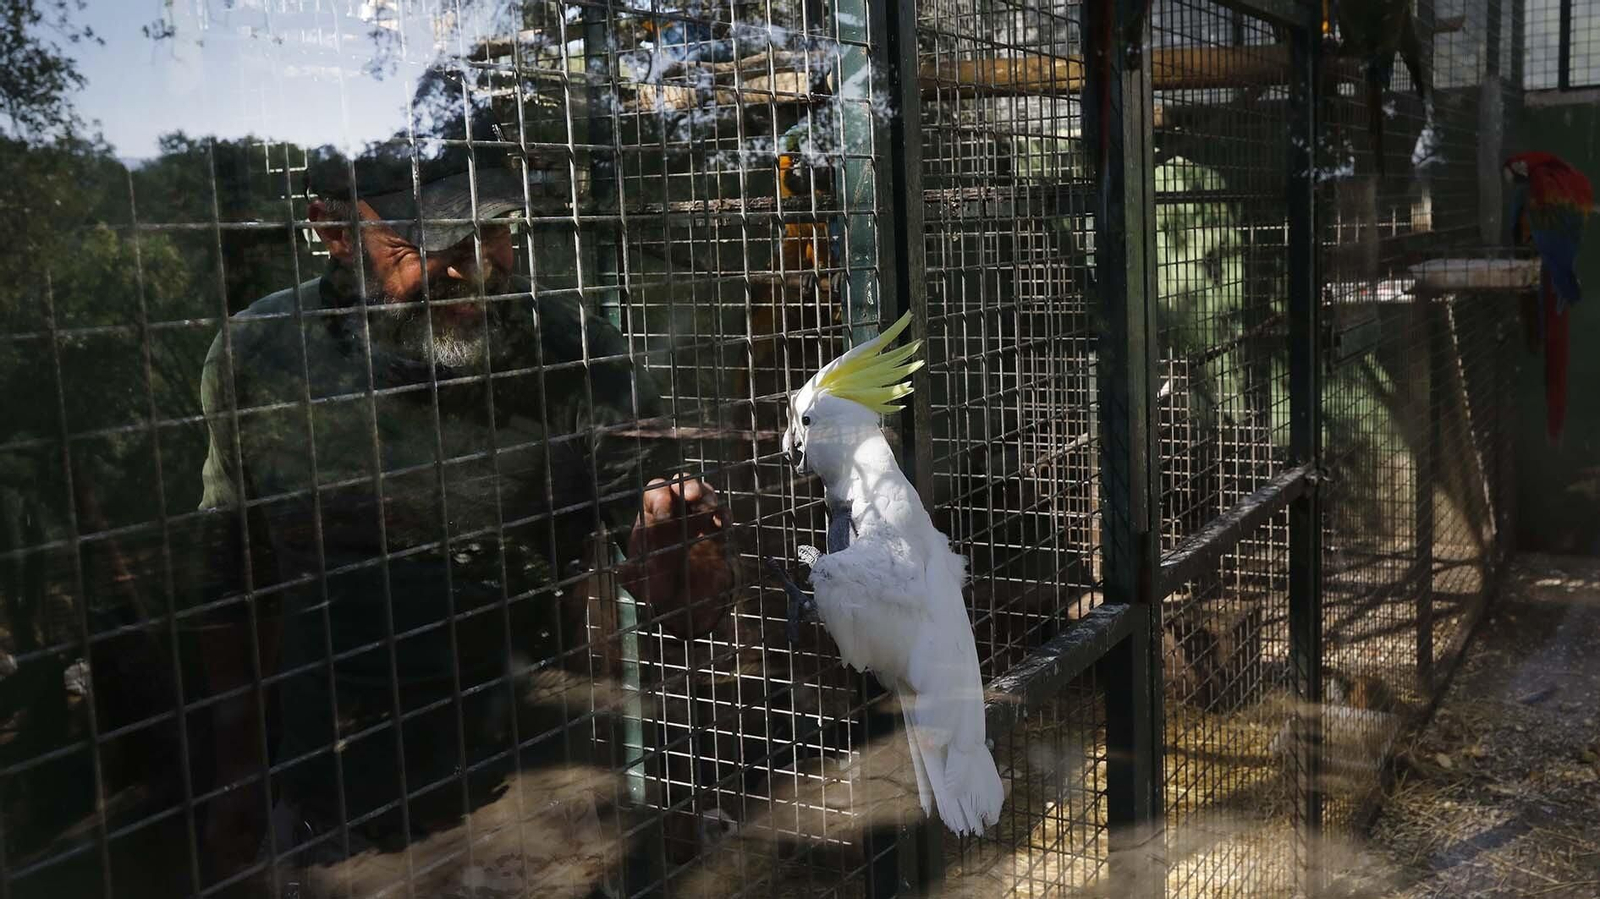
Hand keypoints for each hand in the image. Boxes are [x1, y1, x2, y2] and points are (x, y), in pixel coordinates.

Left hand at [622, 475, 733, 639]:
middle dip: (687, 484)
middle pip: (681, 484)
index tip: (663, 515)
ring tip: (707, 510)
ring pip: (705, 494)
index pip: (654, 494)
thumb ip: (629, 574)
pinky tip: (721, 524)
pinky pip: (723, 515)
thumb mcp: (637, 581)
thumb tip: (621, 570)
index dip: (659, 498)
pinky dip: (723, 515)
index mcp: (652, 518)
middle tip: (691, 496)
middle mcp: (676, 513)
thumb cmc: (657, 586)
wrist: (684, 602)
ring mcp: (698, 520)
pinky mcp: (717, 533)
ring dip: (707, 497)